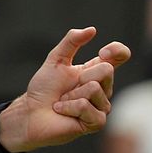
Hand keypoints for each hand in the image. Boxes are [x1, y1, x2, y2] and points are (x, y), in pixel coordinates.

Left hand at [3, 27, 130, 152]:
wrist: (31, 112)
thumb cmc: (43, 88)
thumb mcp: (56, 59)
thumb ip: (71, 41)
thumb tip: (92, 30)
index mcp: (96, 72)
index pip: (120, 56)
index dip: (117, 51)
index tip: (102, 53)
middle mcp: (104, 89)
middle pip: (107, 70)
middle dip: (81, 77)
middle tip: (66, 89)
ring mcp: (102, 106)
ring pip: (94, 89)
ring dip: (71, 95)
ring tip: (63, 102)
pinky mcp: (97, 122)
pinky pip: (85, 106)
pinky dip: (68, 107)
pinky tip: (63, 112)